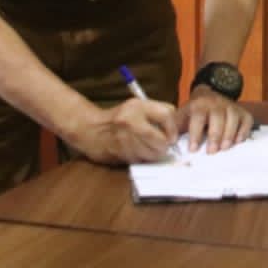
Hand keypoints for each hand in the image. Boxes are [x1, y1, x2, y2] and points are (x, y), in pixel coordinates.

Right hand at [65, 96, 179, 164]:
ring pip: (153, 154)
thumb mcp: (137, 106)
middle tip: (163, 146)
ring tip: (149, 149)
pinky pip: (142, 161)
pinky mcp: (121, 154)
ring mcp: (125, 140)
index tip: (171, 135)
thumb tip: (175, 126)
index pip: (166, 115)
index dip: (173, 128)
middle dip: (165, 146)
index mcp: (137, 106)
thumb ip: (157, 111)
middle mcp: (131, 122)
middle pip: (161, 141)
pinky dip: (143, 159)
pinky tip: (138, 152)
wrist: (91, 130)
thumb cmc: (118, 118)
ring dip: (155, 154)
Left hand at [180, 85, 253, 154]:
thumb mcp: (182, 116)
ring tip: (224, 148)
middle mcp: (216, 103)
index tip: (193, 149)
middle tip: (211, 152)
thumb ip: (175, 129)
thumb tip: (169, 143)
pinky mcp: (242, 112)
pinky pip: (246, 120)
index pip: (198, 117)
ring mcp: (231, 106)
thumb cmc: (193, 113)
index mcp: (199, 104)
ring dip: (229, 134)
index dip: (195, 134)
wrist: (207, 95)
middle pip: (218, 117)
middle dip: (215, 136)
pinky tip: (238, 142)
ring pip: (233, 118)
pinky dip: (243, 131)